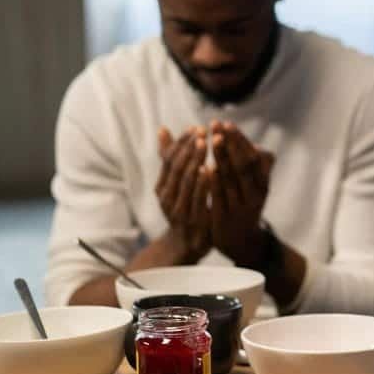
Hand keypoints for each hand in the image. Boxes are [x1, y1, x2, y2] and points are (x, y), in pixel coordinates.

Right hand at [155, 126, 211, 258]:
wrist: (185, 245)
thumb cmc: (184, 208)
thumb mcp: (175, 185)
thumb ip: (170, 159)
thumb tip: (163, 129)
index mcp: (162, 187)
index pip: (169, 160)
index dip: (181, 143)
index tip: (195, 128)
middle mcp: (166, 198)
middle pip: (177, 168)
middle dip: (189, 148)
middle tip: (202, 132)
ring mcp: (178, 210)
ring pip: (185, 181)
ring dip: (195, 161)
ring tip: (205, 144)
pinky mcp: (192, 221)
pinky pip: (197, 198)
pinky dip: (203, 183)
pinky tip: (211, 168)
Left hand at [208, 121, 274, 266]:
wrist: (242, 244)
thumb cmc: (246, 208)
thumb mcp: (257, 190)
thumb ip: (259, 171)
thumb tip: (261, 149)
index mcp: (263, 185)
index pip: (252, 157)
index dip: (239, 140)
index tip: (227, 124)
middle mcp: (254, 195)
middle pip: (243, 164)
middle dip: (230, 143)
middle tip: (217, 124)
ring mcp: (240, 207)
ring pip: (231, 178)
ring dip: (222, 157)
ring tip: (212, 139)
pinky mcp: (226, 218)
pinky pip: (219, 197)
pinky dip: (213, 181)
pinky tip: (205, 166)